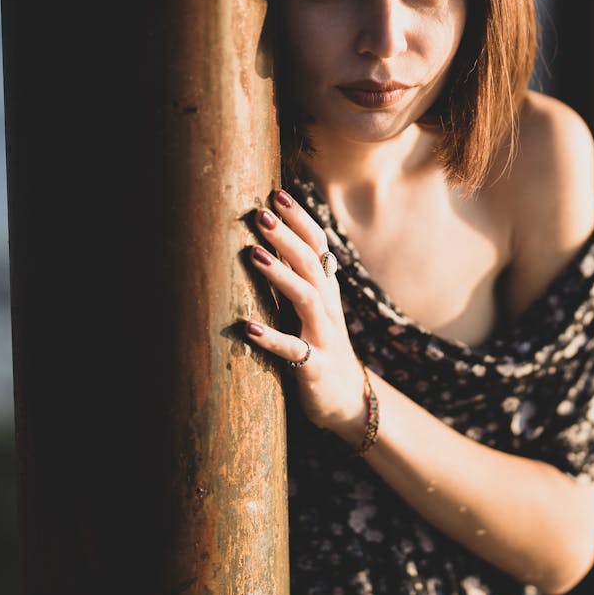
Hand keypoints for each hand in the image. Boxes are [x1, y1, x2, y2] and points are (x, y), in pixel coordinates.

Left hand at [244, 189, 367, 436]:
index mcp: (326, 290)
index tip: (276, 193)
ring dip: (280, 275)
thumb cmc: (321, 346)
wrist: (348, 400)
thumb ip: (298, 276)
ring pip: (306, 298)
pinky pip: (293, 351)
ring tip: (253, 254)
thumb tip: (271, 239)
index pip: (318, 245)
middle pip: (311, 263)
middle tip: (260, 213)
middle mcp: (328, 307)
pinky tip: (245, 327)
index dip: (300, 219)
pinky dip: (270, 338)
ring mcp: (323, 336)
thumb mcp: (313, 308)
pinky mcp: (315, 367)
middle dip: (286, 236)